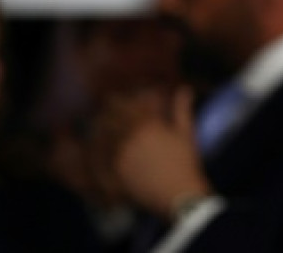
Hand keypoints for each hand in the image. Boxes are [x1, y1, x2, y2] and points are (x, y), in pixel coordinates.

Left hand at [95, 85, 211, 219]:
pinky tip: (97, 150)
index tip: (118, 97)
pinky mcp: (116, 171)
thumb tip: (184, 89)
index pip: (127, 104)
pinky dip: (97, 151)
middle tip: (105, 110)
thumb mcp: (185, 133)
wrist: (178, 193)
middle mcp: (130, 136)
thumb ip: (181, 109)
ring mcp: (121, 154)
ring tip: (99, 127)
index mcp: (147, 124)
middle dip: (107, 112)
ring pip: (102, 135)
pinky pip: (100, 157)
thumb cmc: (185, 162)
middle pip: (110, 117)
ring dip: (100, 129)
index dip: (120, 99)